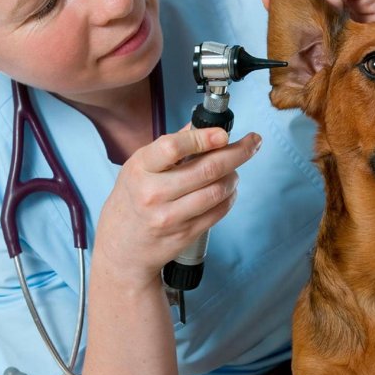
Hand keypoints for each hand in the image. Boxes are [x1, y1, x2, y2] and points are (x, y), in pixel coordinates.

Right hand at [94, 126, 262, 282]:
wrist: (122, 248)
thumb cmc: (132, 201)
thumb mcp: (138, 168)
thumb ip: (170, 146)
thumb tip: (201, 125)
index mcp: (140, 169)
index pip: (173, 147)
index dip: (204, 138)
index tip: (224, 133)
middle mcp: (153, 193)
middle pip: (207, 169)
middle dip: (238, 153)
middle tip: (252, 143)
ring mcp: (170, 216)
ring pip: (218, 190)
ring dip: (234, 176)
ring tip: (234, 169)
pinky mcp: (186, 233)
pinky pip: (219, 211)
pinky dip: (230, 196)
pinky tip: (229, 189)